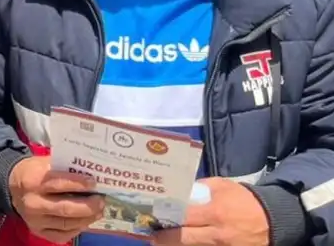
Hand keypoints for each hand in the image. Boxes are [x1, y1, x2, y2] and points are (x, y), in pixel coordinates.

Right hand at [9, 156, 104, 243]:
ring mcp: (35, 220)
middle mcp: (33, 203)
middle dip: (87, 206)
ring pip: (66, 223)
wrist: (12, 187)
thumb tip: (90, 170)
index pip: (58, 184)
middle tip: (101, 201)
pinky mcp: (38, 231)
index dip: (78, 184)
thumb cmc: (33, 172)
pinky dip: (77, 229)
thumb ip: (63, 167)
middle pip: (64, 208)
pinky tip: (85, 221)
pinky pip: (62, 235)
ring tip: (98, 211)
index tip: (94, 183)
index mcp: (33, 181)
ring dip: (86, 218)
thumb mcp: (44, 163)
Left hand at [153, 178, 268, 245]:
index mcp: (215, 213)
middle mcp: (217, 235)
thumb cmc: (244, 200)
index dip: (164, 218)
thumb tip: (178, 193)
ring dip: (175, 245)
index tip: (152, 216)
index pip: (182, 217)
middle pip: (182, 240)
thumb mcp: (222, 186)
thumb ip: (199, 188)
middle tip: (152, 235)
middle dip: (164, 238)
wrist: (274, 220)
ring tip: (162, 241)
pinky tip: (182, 244)